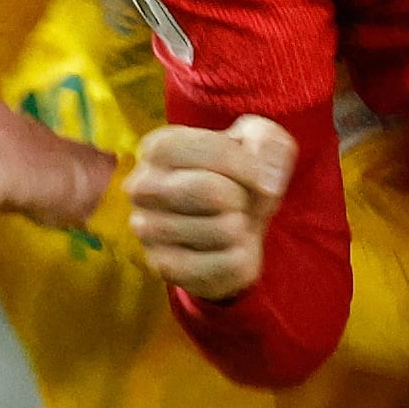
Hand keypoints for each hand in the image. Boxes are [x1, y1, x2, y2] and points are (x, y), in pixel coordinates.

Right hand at [124, 115, 295, 301]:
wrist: (230, 232)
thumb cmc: (238, 180)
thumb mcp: (259, 144)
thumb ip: (266, 139)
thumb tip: (265, 172)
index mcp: (158, 148)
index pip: (206, 148)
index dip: (244, 164)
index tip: (261, 176)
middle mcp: (142, 187)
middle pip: (208, 190)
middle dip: (242, 197)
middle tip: (239, 202)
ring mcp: (148, 230)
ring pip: (223, 229)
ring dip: (242, 227)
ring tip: (230, 224)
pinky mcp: (165, 268)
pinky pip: (228, 262)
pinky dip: (242, 257)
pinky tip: (227, 250)